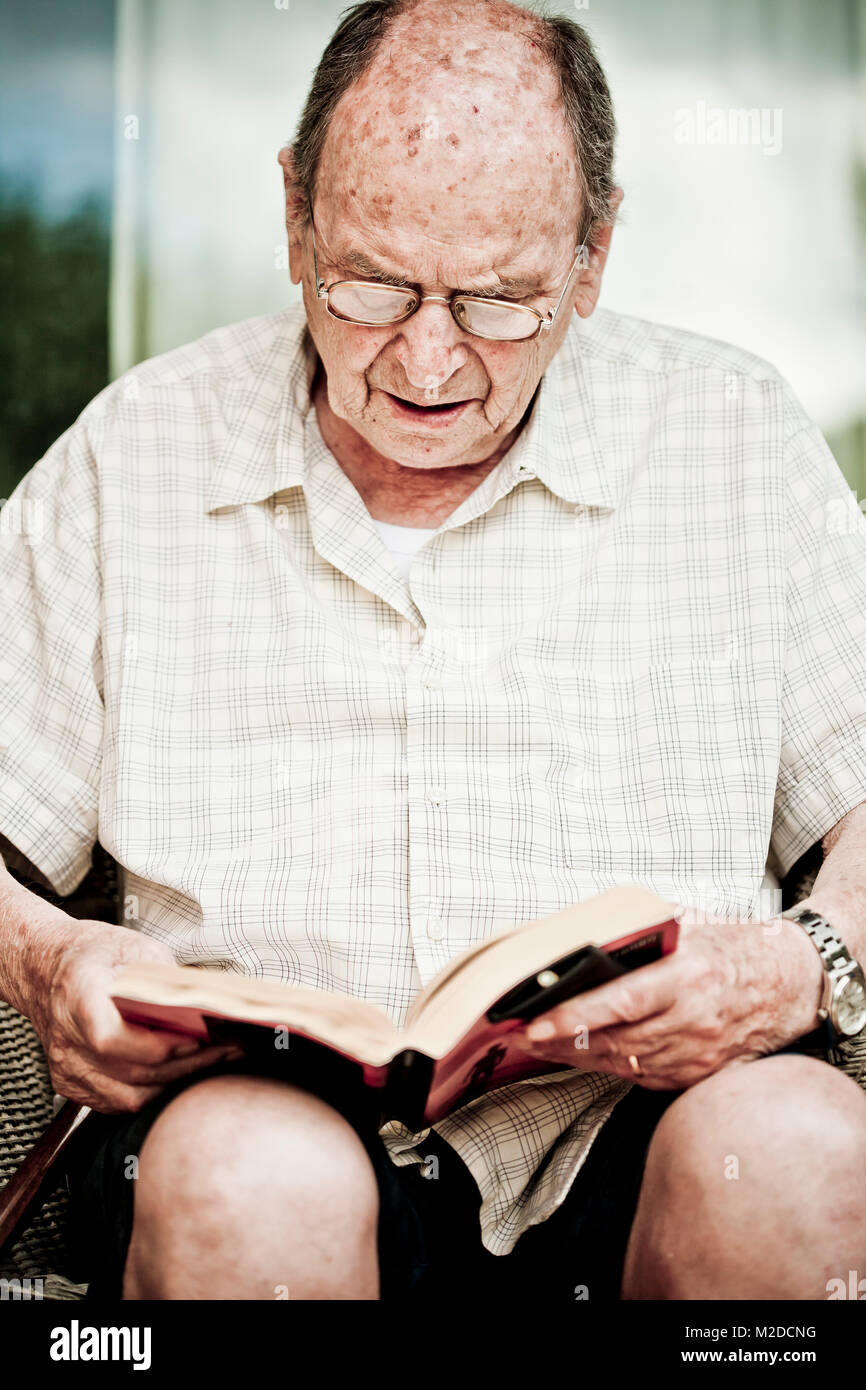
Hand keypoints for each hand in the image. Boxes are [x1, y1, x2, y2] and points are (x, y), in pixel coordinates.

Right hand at [27, 919, 239, 1112]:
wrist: (44, 968)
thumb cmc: (89, 954)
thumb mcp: (133, 947)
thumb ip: (165, 977)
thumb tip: (204, 1002)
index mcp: (78, 995)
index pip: (112, 1038)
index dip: (157, 1046)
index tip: (196, 1040)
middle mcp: (67, 1037)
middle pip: (130, 1070)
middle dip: (185, 1065)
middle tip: (225, 1051)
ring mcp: (66, 1066)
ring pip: (128, 1095)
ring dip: (174, 1083)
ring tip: (211, 1063)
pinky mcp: (71, 1083)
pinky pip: (117, 1101)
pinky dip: (152, 1091)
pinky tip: (179, 1073)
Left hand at [518, 914, 825, 1090]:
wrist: (786, 985)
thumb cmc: (729, 949)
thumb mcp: (685, 929)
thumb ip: (638, 939)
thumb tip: (580, 943)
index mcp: (686, 977)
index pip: (620, 1002)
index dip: (574, 1016)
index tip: (534, 1022)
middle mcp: (691, 1020)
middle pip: (613, 1040)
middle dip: (560, 1040)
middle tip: (518, 1034)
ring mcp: (696, 1054)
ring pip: (622, 1062)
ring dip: (576, 1056)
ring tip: (539, 1044)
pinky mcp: (696, 1075)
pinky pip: (641, 1076)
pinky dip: (608, 1066)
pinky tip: (581, 1055)